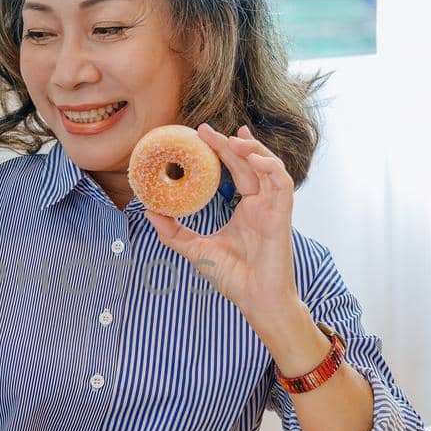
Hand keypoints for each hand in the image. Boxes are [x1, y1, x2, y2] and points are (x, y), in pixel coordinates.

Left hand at [146, 123, 301, 332]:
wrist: (256, 300)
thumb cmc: (234, 278)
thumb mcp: (195, 250)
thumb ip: (173, 232)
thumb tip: (148, 211)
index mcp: (246, 208)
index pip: (236, 170)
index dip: (222, 151)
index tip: (201, 135)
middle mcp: (261, 204)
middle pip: (248, 162)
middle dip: (229, 143)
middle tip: (204, 130)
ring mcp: (273, 208)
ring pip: (269, 166)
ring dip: (252, 148)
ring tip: (230, 138)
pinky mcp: (282, 215)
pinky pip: (282, 182)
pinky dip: (269, 166)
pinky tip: (251, 157)